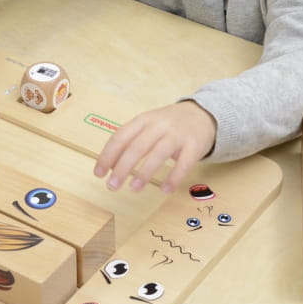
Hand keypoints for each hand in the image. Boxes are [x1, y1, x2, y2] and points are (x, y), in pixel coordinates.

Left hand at [93, 101, 216, 193]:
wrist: (203, 114)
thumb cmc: (168, 124)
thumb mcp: (147, 125)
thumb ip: (130, 141)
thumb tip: (111, 166)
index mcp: (143, 120)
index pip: (120, 137)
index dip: (108, 156)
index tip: (99, 173)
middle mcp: (159, 125)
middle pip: (137, 147)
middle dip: (122, 168)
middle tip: (112, 186)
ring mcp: (177, 135)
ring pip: (158, 154)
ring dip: (144, 173)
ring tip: (134, 188)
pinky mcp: (194, 145)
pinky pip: (184, 163)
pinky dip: (174, 177)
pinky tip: (165, 189)